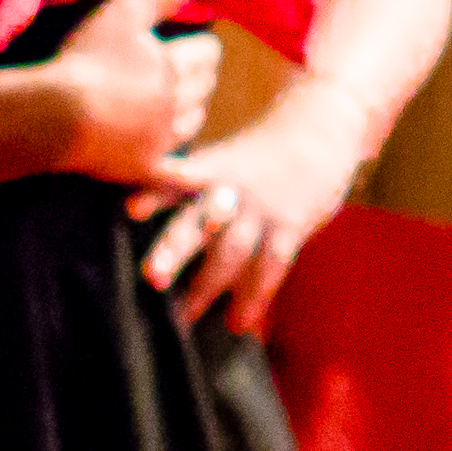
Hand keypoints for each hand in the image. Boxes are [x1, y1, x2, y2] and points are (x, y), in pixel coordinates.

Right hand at [36, 0, 216, 185]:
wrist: (54, 114)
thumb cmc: (87, 58)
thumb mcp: (124, 12)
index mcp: (176, 67)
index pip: (208, 52)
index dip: (201, 44)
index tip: (191, 41)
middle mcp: (177, 106)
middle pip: (204, 87)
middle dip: (198, 75)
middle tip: (184, 68)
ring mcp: (162, 141)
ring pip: (192, 124)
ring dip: (188, 111)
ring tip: (173, 102)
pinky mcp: (143, 169)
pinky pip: (176, 175)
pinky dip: (188, 174)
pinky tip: (197, 179)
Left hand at [136, 83, 369, 336]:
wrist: (321, 126)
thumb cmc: (263, 150)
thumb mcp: (223, 156)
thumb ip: (190, 184)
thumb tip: (136, 212)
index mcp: (209, 169)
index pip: (175, 179)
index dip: (154, 194)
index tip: (131, 210)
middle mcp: (231, 189)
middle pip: (198, 220)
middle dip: (174, 250)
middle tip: (152, 278)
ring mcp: (261, 208)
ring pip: (231, 250)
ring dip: (207, 286)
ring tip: (183, 319)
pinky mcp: (290, 225)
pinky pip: (271, 266)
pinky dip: (254, 298)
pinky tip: (238, 323)